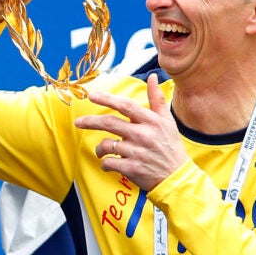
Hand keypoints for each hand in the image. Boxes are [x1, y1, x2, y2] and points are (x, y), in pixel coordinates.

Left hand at [74, 74, 188, 191]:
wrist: (177, 177)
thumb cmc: (170, 147)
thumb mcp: (167, 121)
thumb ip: (156, 98)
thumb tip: (152, 76)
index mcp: (151, 121)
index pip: (125, 105)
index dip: (107, 99)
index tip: (92, 96)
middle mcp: (143, 135)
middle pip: (110, 123)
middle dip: (90, 122)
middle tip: (78, 122)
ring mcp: (137, 152)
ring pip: (106, 145)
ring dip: (99, 149)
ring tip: (101, 151)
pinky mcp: (132, 169)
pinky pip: (108, 163)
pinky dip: (105, 163)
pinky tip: (109, 164)